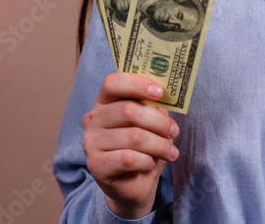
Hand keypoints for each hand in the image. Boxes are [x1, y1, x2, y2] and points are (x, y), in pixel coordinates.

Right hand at [82, 73, 179, 218]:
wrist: (133, 182)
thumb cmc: (143, 145)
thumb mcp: (150, 121)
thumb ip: (153, 105)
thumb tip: (167, 95)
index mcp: (104, 100)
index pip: (112, 83)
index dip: (137, 84)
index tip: (160, 92)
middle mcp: (92, 119)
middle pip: (128, 110)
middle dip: (158, 121)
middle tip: (174, 131)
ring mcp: (91, 142)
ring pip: (133, 136)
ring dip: (159, 145)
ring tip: (170, 152)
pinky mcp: (95, 165)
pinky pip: (128, 158)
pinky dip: (146, 160)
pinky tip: (151, 163)